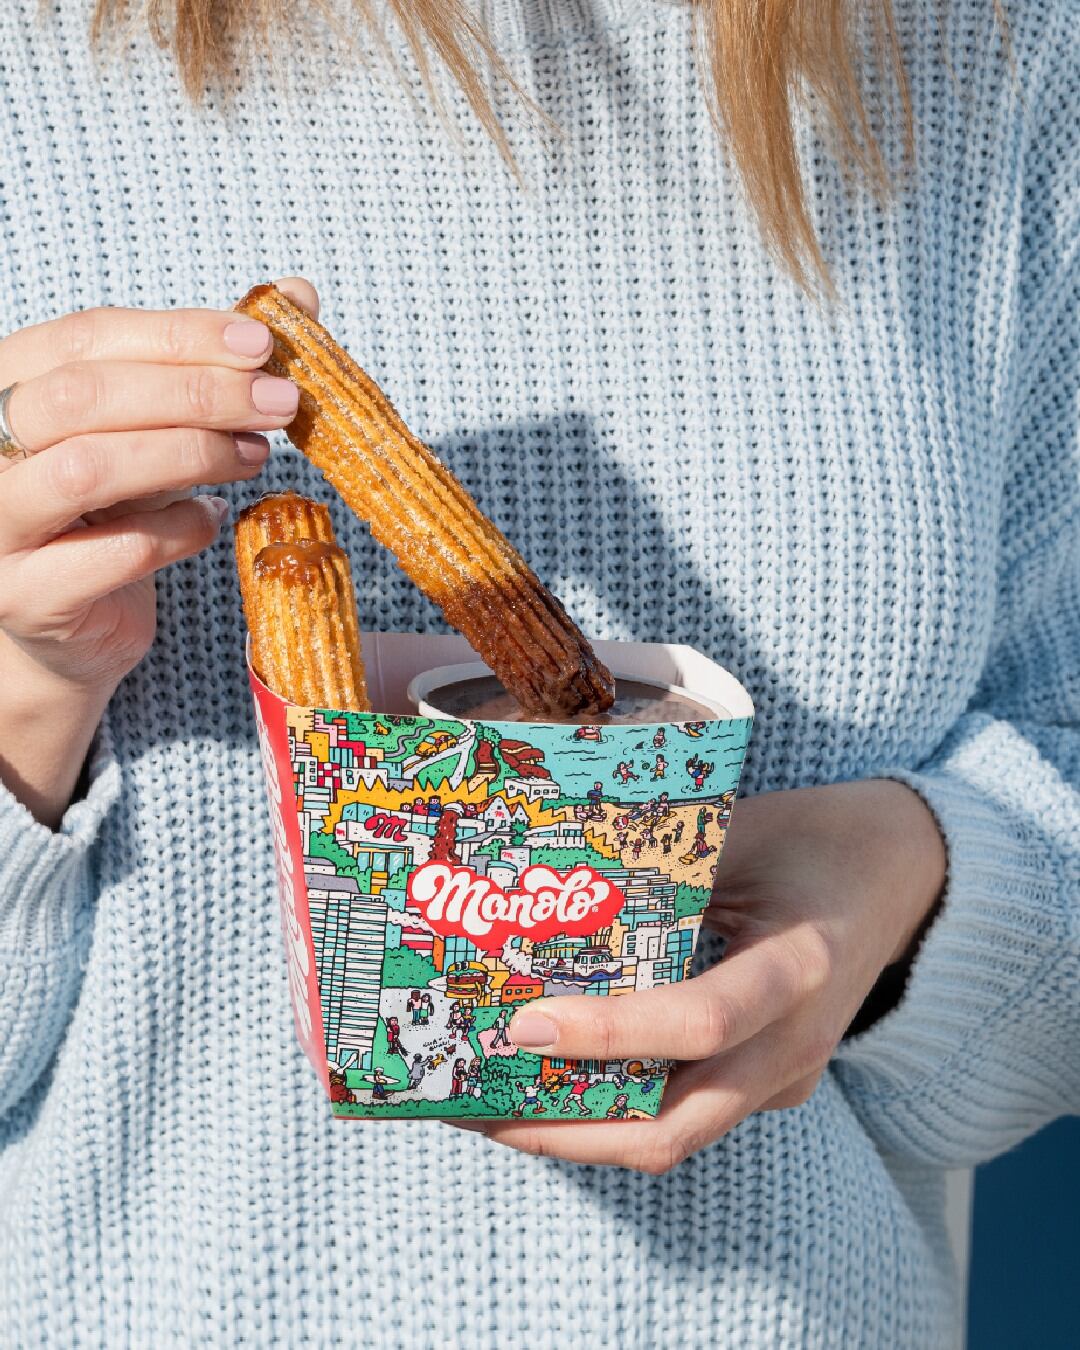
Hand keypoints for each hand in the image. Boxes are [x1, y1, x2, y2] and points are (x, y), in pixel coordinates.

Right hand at [0, 277, 317, 824]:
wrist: (75, 626)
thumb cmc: (115, 512)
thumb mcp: (160, 429)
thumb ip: (216, 363)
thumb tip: (298, 295)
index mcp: (8, 384)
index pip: (87, 337)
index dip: (180, 334)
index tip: (262, 344)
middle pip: (84, 397)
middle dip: (195, 394)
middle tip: (279, 403)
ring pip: (87, 471)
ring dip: (189, 456)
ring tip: (255, 456)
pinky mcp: (29, 596)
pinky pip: (113, 552)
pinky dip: (180, 531)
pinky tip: (214, 519)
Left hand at [463, 779, 946, 1172]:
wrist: (906, 875)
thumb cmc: (817, 839)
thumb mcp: (743, 830)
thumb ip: (660, 861)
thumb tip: (546, 886)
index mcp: (800, 965)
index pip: (700, 1022)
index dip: (608, 1034)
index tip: (523, 1024)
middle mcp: (797, 1042)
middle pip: (677, 1126)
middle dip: (565, 1130)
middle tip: (473, 1102)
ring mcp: (788, 1075)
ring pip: (676, 1133)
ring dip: (578, 1131)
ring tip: (489, 1101)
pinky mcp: (772, 1084)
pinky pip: (688, 1113)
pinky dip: (616, 1110)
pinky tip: (553, 1079)